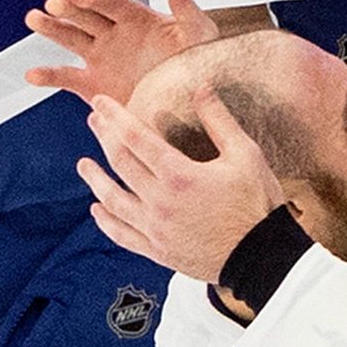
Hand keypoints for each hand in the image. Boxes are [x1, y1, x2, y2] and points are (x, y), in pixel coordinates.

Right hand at [25, 0, 219, 104]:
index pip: (111, 2)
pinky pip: (66, 78)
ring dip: (51, 28)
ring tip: (33, 19)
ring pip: (70, 38)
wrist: (191, 110)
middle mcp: (114, 35)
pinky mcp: (94, 86)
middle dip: (68, 9)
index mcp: (136, 19)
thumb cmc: (200, 68)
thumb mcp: (200, 38)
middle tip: (54, 4)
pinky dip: (48, 77)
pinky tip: (32, 75)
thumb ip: (188, 12)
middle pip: (85, 15)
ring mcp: (101, 59)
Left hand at [79, 89, 283, 280]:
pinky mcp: (159, 251)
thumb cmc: (258, 207)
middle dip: (103, 137)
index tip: (101, 102)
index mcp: (179, 174)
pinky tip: (97, 210)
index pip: (135, 136)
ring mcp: (157, 229)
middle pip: (119, 162)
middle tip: (93, 121)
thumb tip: (201, 87)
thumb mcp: (246, 156)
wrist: (263, 258)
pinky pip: (123, 235)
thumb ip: (219, 120)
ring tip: (84, 165)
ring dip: (95, 179)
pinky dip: (106, 221)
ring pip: (113, 199)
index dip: (115, 115)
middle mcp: (161, 201)